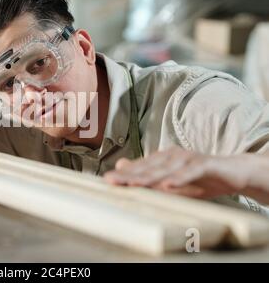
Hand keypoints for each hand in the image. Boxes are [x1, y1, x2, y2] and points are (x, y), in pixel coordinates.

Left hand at [104, 147, 251, 198]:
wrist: (233, 173)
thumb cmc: (199, 179)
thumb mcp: (171, 182)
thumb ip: (148, 176)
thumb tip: (121, 166)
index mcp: (163, 159)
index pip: (141, 168)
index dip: (124, 174)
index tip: (107, 180)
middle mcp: (172, 155)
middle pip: (148, 168)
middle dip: (129, 175)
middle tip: (112, 181)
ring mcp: (188, 158)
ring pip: (166, 169)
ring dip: (150, 178)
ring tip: (134, 184)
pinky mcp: (205, 163)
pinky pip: (191, 171)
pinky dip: (180, 178)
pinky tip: (168, 185)